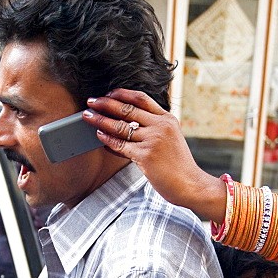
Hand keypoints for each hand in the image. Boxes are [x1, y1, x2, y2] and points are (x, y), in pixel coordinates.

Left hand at [83, 89, 224, 221]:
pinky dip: (107, 139)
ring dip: (101, 120)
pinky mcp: (145, 156)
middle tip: (91, 101)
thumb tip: (126, 125)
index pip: (142, 99)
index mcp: (167, 119)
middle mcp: (160, 126)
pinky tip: (99, 135)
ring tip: (88, 116)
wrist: (190, 185)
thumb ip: (153, 129)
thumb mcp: (171, 139)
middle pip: (127, 109)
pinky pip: (120, 145)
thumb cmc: (178, 166)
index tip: (109, 93)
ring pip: (120, 126)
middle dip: (106, 103)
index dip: (122, 93)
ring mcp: (153, 140)